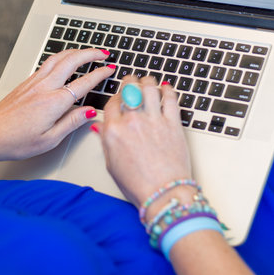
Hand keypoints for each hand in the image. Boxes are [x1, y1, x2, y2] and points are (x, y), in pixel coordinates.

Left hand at [0, 48, 114, 161]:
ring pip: (58, 57)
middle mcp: (44, 88)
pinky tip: (64, 59)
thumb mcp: (50, 139)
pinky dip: (61, 57)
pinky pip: (47, 63)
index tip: (109, 70)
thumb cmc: (16, 140)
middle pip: (72, 61)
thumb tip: (89, 112)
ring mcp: (34, 82)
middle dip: (90, 54)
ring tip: (87, 52)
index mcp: (54, 103)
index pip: (83, 83)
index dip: (99, 74)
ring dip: (76, 51)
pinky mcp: (27, 82)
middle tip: (103, 53)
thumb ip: (72, 122)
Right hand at [94, 76, 191, 207]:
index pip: (111, 103)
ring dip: (148, 81)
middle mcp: (132, 122)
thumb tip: (100, 128)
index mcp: (113, 132)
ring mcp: (153, 120)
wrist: (163, 193)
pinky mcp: (173, 123)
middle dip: (130, 82)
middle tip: (132, 81)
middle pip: (129, 89)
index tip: (119, 97)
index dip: (115, 97)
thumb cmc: (138, 185)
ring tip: (149, 81)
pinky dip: (168, 90)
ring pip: (149, 87)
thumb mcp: (112, 165)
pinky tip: (166, 88)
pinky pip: (170, 98)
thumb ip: (105, 142)